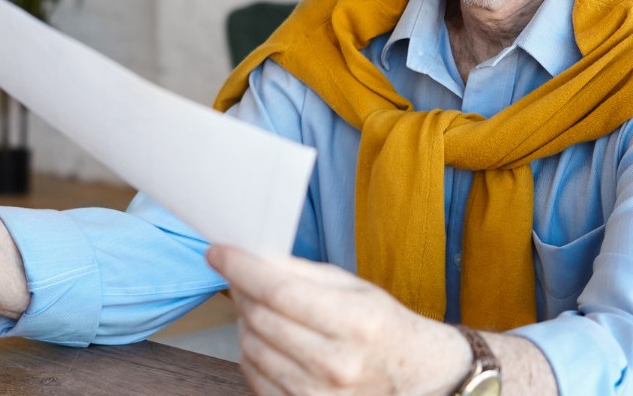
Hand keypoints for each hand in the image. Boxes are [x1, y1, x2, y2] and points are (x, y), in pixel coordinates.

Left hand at [206, 245, 468, 395]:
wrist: (414, 379)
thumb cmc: (382, 328)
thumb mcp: (355, 289)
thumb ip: (303, 273)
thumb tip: (255, 256)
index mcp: (356, 324)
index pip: (280, 292)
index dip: (242, 268)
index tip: (218, 252)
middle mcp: (337, 365)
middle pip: (261, 319)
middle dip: (241, 290)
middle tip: (239, 275)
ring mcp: (318, 395)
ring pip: (251, 347)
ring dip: (245, 321)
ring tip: (260, 308)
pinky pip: (254, 376)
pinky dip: (251, 351)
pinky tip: (266, 338)